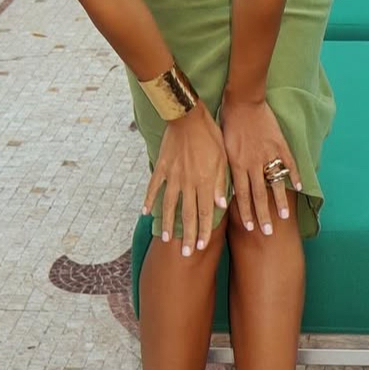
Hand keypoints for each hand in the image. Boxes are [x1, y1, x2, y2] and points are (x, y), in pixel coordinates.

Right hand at [142, 102, 228, 256]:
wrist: (188, 115)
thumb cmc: (210, 135)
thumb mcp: (223, 158)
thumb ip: (221, 183)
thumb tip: (221, 205)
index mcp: (205, 181)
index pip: (205, 213)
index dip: (204, 231)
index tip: (201, 247)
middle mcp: (188, 183)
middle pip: (188, 215)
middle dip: (187, 236)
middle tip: (185, 254)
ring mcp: (172, 176)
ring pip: (169, 205)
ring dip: (167, 224)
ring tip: (165, 239)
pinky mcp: (161, 167)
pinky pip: (154, 187)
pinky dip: (149, 200)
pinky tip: (146, 212)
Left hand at [219, 92, 301, 235]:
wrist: (242, 101)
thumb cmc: (228, 123)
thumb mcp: (223, 148)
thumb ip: (228, 168)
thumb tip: (226, 188)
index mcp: (237, 164)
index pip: (242, 194)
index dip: (247, 212)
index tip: (251, 227)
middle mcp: (253, 162)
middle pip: (259, 194)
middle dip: (263, 215)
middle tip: (267, 232)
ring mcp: (268, 154)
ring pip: (275, 183)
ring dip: (279, 201)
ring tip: (284, 216)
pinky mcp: (280, 144)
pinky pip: (289, 163)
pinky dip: (295, 176)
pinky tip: (300, 188)